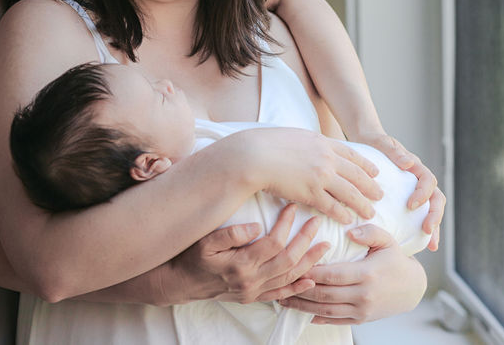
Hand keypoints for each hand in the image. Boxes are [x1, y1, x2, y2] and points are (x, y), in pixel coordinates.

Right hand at [167, 205, 329, 303]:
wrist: (180, 283)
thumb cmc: (190, 257)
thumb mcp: (204, 241)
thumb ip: (230, 233)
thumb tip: (256, 226)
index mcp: (240, 263)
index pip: (273, 243)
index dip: (286, 224)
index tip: (293, 207)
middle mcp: (251, 280)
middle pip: (288, 260)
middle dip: (306, 240)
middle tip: (317, 222)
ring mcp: (253, 291)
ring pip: (288, 278)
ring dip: (309, 262)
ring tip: (324, 247)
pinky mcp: (252, 296)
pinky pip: (280, 294)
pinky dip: (297, 288)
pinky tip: (310, 280)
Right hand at [227, 127, 383, 223]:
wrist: (254, 155)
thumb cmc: (266, 144)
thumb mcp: (294, 136)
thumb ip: (308, 143)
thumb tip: (312, 145)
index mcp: (322, 142)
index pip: (351, 154)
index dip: (366, 164)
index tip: (375, 172)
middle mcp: (327, 158)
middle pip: (356, 174)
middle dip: (371, 186)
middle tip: (380, 195)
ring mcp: (321, 176)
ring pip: (350, 193)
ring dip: (362, 204)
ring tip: (370, 213)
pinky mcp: (311, 192)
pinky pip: (332, 206)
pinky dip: (343, 213)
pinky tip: (348, 219)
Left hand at [279, 224, 426, 323]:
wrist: (413, 288)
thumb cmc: (395, 260)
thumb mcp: (387, 240)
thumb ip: (369, 232)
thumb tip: (349, 231)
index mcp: (368, 274)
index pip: (333, 274)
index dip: (311, 271)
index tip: (293, 264)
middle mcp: (364, 295)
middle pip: (325, 294)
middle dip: (300, 289)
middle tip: (279, 282)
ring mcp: (362, 310)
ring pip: (326, 310)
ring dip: (303, 306)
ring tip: (283, 298)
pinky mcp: (361, 320)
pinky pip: (335, 320)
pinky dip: (317, 318)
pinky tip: (302, 311)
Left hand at [352, 132, 445, 250]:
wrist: (368, 142)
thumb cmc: (375, 142)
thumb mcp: (382, 143)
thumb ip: (395, 152)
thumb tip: (409, 163)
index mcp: (416, 167)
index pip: (428, 181)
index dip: (423, 194)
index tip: (411, 205)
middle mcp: (419, 180)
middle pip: (436, 198)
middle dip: (435, 215)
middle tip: (427, 230)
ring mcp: (416, 191)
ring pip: (431, 209)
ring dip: (434, 226)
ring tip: (431, 244)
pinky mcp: (408, 200)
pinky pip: (419, 215)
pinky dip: (422, 230)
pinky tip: (420, 244)